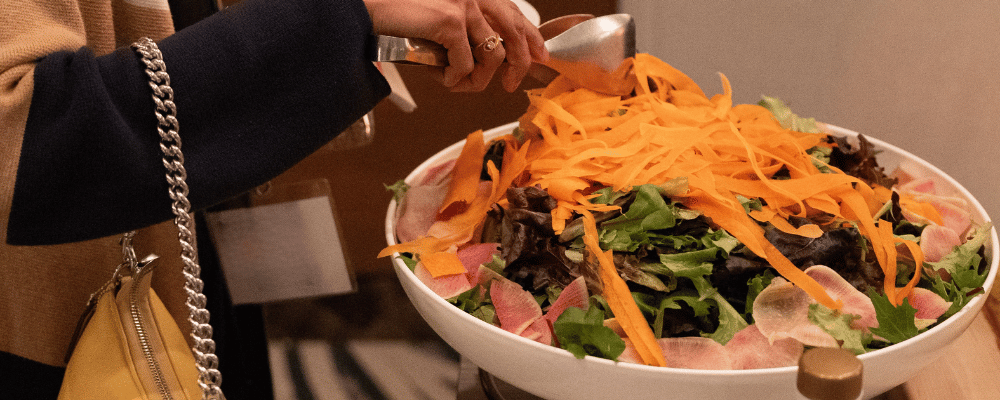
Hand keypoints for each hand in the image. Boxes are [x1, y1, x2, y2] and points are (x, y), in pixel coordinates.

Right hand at [363, 0, 547, 91]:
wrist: (368, 11)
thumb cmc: (400, 19)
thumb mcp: (440, 24)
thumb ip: (465, 34)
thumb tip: (485, 66)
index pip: (514, 13)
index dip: (531, 37)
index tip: (540, 56)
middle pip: (513, 33)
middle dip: (518, 65)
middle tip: (510, 85)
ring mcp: (464, 6)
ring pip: (491, 55)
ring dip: (478, 80)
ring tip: (458, 85)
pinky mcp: (450, 21)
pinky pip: (464, 64)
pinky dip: (453, 79)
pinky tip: (439, 78)